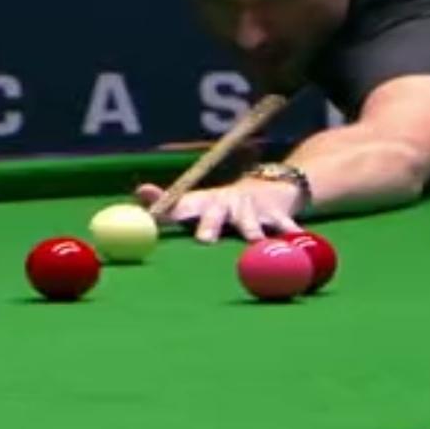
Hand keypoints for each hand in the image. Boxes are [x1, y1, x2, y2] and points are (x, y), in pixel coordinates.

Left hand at [135, 178, 303, 243]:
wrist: (272, 186)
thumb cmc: (226, 206)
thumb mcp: (199, 206)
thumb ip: (171, 209)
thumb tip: (136, 197)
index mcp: (203, 204)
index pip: (178, 204)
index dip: (163, 204)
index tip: (149, 204)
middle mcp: (225, 204)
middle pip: (214, 214)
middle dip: (208, 225)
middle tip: (204, 240)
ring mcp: (253, 209)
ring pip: (250, 223)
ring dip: (251, 232)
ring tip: (253, 242)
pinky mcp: (278, 214)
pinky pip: (283, 227)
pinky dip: (288, 234)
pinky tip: (293, 240)